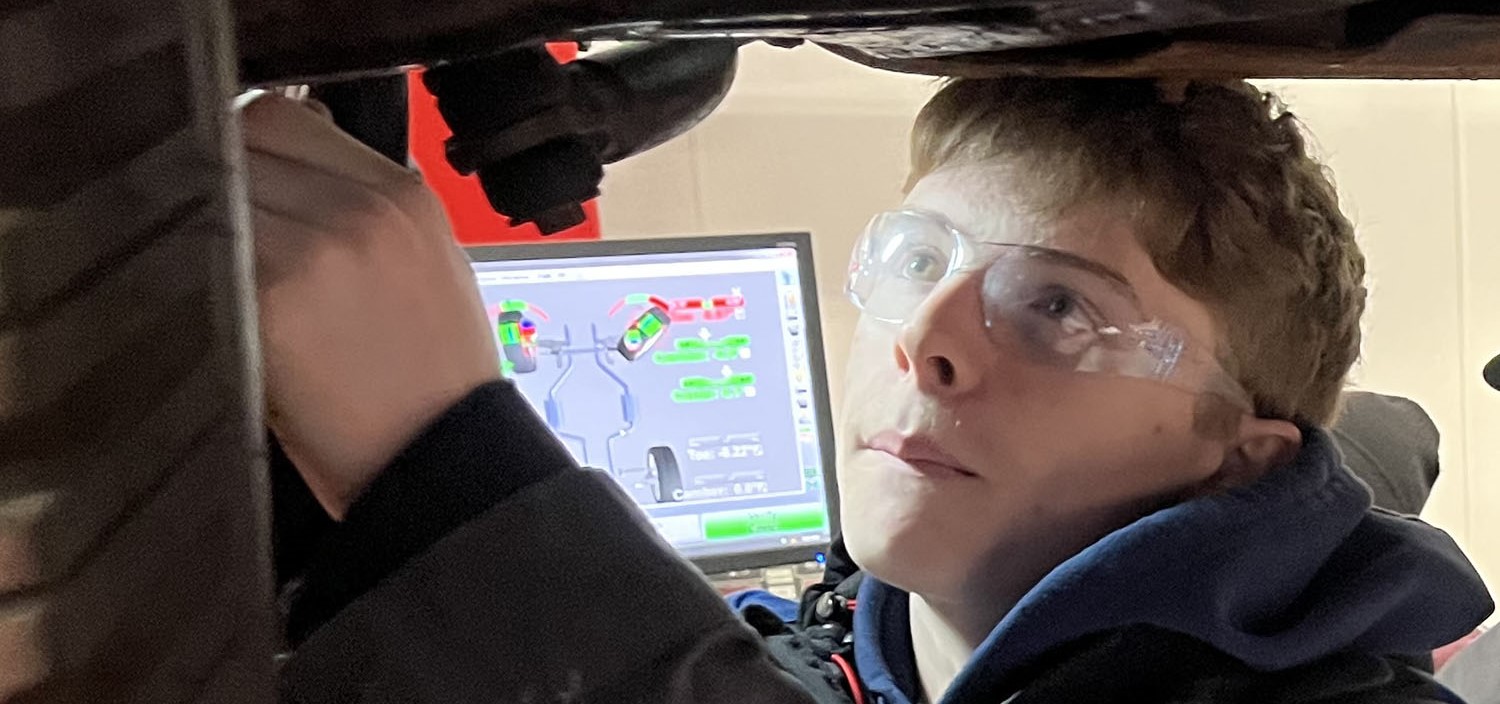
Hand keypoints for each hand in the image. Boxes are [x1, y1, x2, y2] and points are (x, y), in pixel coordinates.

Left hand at [242, 94, 500, 518]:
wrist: (444, 458)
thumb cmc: (437, 379)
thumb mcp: (430, 264)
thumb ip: (366, 208)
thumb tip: (292, 173)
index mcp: (405, 196)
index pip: (287, 117)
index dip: (257, 150)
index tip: (252, 184)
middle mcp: (362, 210)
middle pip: (243, 143)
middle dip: (233, 186)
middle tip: (241, 241)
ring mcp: (314, 250)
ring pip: (217, 195)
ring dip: (213, 231)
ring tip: (240, 285)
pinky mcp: (269, 299)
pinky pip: (205, 258)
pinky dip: (203, 279)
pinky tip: (231, 316)